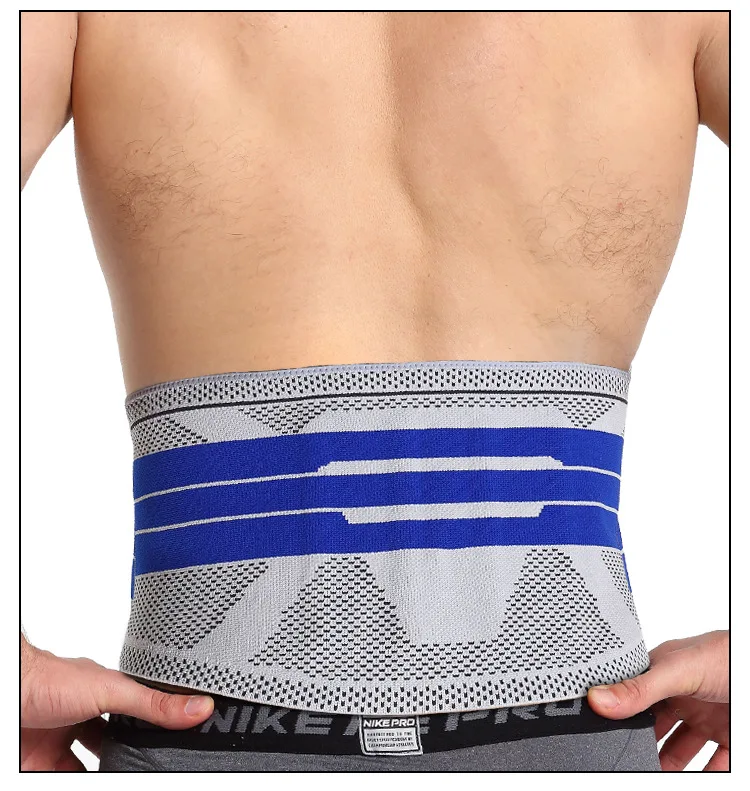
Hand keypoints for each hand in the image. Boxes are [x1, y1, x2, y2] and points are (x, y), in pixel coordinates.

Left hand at [21, 635, 214, 770]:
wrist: (8, 692)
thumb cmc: (50, 678)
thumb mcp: (114, 691)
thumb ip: (154, 704)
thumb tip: (198, 706)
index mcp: (105, 693)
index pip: (138, 711)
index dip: (154, 726)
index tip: (176, 739)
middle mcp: (84, 716)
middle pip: (115, 743)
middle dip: (131, 755)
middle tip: (152, 766)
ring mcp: (62, 741)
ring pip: (93, 764)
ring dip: (111, 770)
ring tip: (132, 772)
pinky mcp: (43, 764)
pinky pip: (70, 776)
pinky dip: (88, 779)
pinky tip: (106, 776)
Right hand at [587, 630, 727, 770]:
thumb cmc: (729, 654)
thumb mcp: (678, 671)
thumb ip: (639, 689)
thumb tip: (598, 699)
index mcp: (663, 672)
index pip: (634, 698)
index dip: (621, 717)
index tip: (606, 735)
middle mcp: (682, 695)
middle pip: (655, 728)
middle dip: (642, 745)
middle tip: (628, 761)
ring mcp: (705, 717)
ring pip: (680, 750)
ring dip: (668, 765)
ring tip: (654, 773)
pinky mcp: (728, 736)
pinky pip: (712, 764)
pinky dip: (701, 776)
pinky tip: (692, 780)